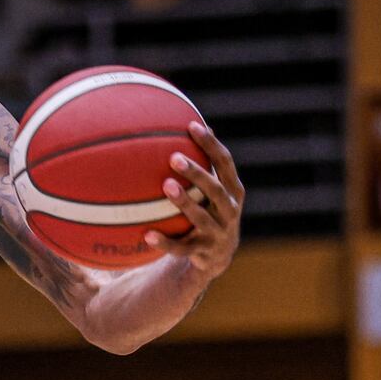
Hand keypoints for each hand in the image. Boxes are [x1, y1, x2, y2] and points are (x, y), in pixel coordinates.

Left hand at [142, 122, 245, 276]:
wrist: (218, 257)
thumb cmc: (211, 211)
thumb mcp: (214, 189)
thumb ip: (206, 163)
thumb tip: (192, 122)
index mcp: (233, 191)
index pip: (225, 163)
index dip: (210, 145)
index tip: (192, 127)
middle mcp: (230, 211)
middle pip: (215, 189)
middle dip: (196, 173)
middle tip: (174, 158)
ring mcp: (218, 234)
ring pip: (201, 218)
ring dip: (184, 202)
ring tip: (166, 186)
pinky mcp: (202, 253)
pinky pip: (181, 249)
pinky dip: (165, 243)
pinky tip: (147, 235)